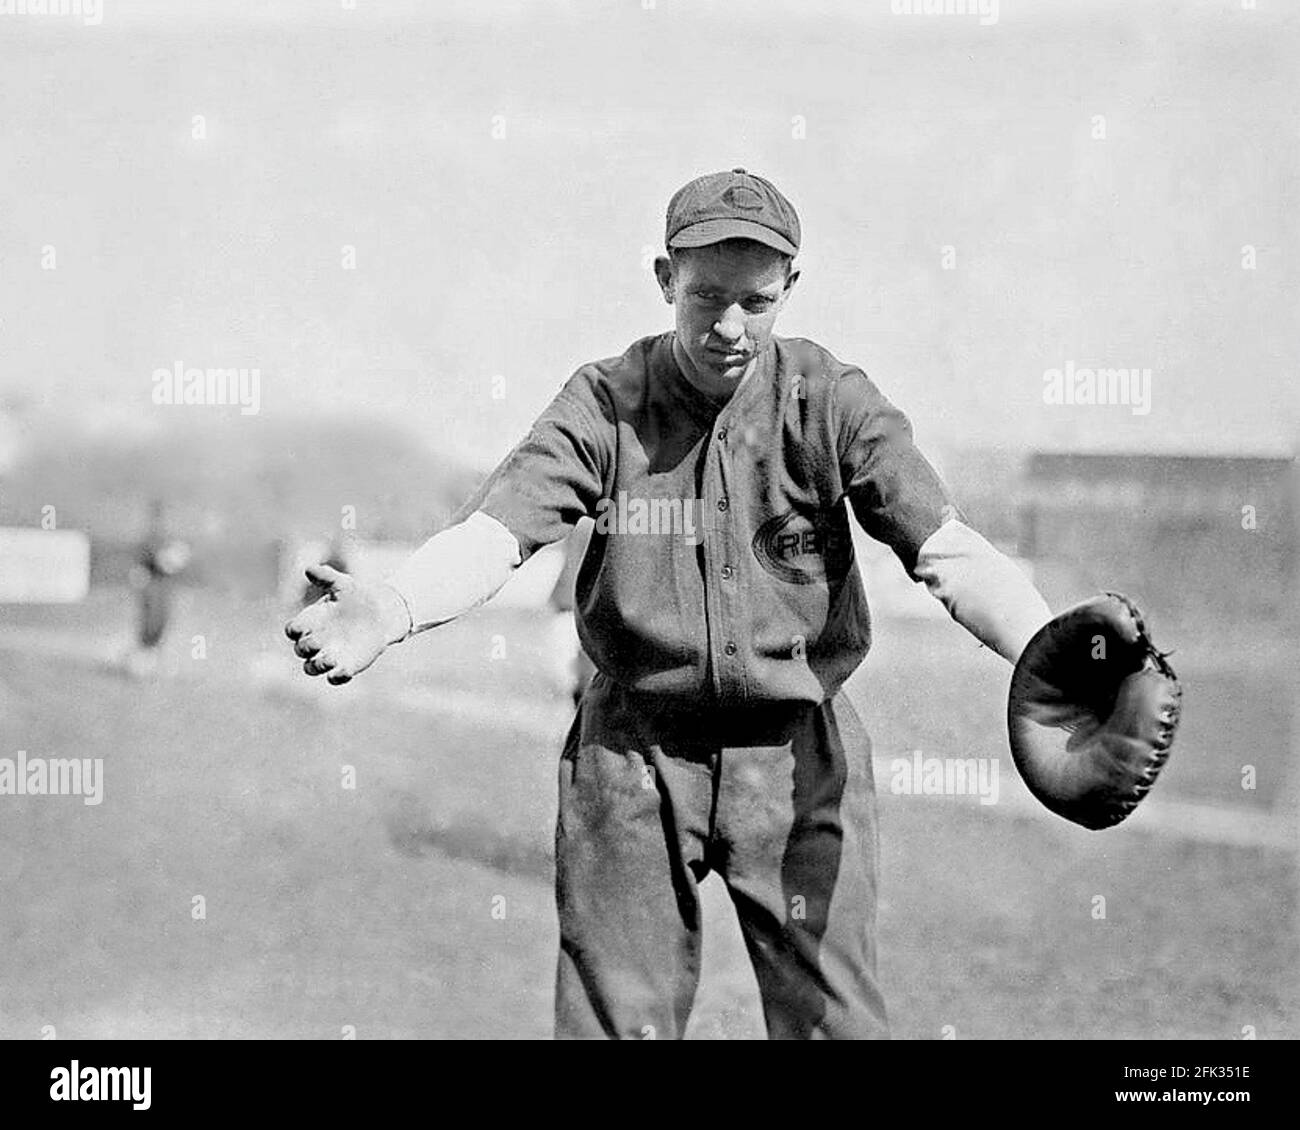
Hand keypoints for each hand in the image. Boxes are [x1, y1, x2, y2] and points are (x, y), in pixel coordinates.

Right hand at [283, 564, 410, 684]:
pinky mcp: (346, 666)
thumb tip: (308, 569)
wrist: (380, 613)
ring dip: (317, 666)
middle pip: (301, 650)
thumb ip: (327, 577)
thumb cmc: (356, 597)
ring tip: (330, 659)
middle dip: (306, 647)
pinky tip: (344, 671)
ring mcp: (329, 655)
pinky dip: (337, 677)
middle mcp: (316, 640)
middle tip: (318, 641)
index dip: (294, 630)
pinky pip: (336, 678)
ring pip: (312, 668)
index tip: (300, 627)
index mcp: (311, 621)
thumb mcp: (343, 585)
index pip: (293, 630)